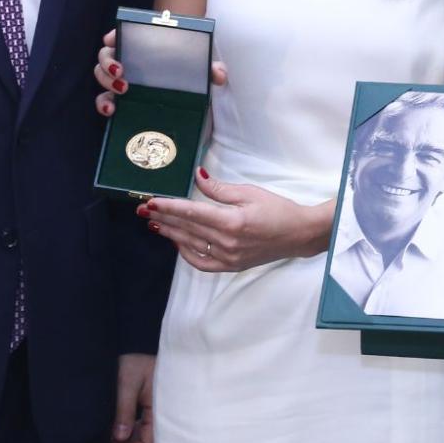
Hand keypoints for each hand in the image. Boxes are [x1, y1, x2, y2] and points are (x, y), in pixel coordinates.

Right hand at [93, 27, 227, 116]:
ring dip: (105, 82)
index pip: (123, 35)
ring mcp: (121, 82)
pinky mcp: (120, 102)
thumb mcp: (200, 72)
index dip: (114, 35)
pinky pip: (104, 101)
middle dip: (108, 61)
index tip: (113, 39)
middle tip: (120, 70)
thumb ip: (209, 69)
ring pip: (101, 76)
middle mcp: (128, 62)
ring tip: (122, 90)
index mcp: (144, 48)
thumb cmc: (187, 76)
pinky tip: (112, 110)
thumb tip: (219, 74)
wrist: (185, 102)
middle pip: (106, 55)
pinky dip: (103, 105)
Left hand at [110, 352, 154, 442]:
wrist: (144, 347)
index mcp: (163, 411)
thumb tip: (119, 438)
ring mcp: (163, 417)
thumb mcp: (127, 383)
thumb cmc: (137, 361)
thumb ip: (124, 410)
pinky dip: (134, 439)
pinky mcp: (157, 413)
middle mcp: (167, 418)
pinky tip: (119, 438)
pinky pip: (148, 434)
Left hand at [142, 171, 328, 270]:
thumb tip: (196, 176)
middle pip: (187, 229)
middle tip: (144, 210)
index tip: (151, 201)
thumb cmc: (278, 210)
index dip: (169, 206)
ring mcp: (229, 257)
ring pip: (191, 245)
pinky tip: (177, 242)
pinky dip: (186, 253)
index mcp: (232, 222)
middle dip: (164, 218)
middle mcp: (228, 243)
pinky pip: (202, 262)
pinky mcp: (231, 266)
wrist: (299, 234)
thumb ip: (218, 188)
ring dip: (171, 233)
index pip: (192, 213)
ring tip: (155, 223)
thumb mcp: (249, 192)